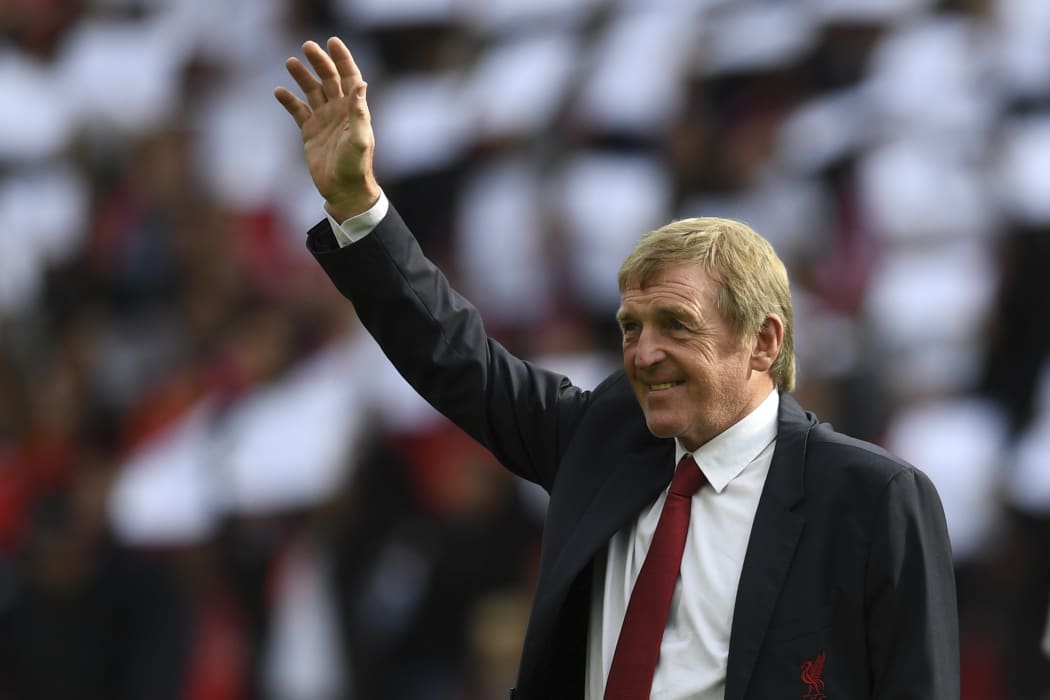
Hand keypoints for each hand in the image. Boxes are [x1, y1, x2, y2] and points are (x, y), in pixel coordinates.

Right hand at [275, 37, 380, 220]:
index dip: (342, 59)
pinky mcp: (310, 132)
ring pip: (312, 91)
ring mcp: (324, 120)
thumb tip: (361, 84)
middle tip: (307, 46)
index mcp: (354, 110)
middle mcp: (339, 111)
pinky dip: (288, 100)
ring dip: (302, 76)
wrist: (344, 190)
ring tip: (291, 62)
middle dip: (319, 62)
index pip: (349, 77)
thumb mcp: (360, 139)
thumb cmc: (355, 167)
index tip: (332, 42)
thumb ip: (359, 112)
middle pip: (329, 79)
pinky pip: (298, 111)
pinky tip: (279, 91)